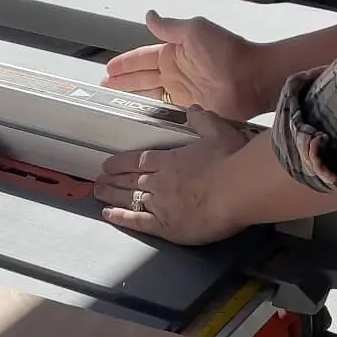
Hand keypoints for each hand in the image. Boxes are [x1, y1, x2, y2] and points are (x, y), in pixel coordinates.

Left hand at [94, 108, 251, 244]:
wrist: (238, 189)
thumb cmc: (231, 160)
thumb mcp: (218, 132)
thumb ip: (203, 121)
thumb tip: (193, 110)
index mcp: (170, 160)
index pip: (139, 160)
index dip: (122, 162)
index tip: (109, 164)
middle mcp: (159, 181)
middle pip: (130, 179)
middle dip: (113, 179)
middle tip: (98, 180)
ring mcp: (160, 204)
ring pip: (129, 198)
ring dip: (112, 195)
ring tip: (98, 193)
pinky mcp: (165, 226)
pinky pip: (136, 221)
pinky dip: (120, 217)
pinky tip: (107, 215)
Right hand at [101, 12, 263, 121]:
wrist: (252, 78)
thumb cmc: (223, 51)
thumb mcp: (194, 31)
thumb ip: (169, 27)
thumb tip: (148, 15)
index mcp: (173, 52)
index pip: (142, 58)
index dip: (125, 63)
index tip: (107, 68)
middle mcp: (174, 73)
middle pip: (141, 78)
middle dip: (122, 81)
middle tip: (103, 88)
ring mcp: (181, 92)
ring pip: (149, 94)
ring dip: (131, 96)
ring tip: (112, 100)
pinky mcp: (189, 110)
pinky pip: (164, 111)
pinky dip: (150, 113)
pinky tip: (137, 117)